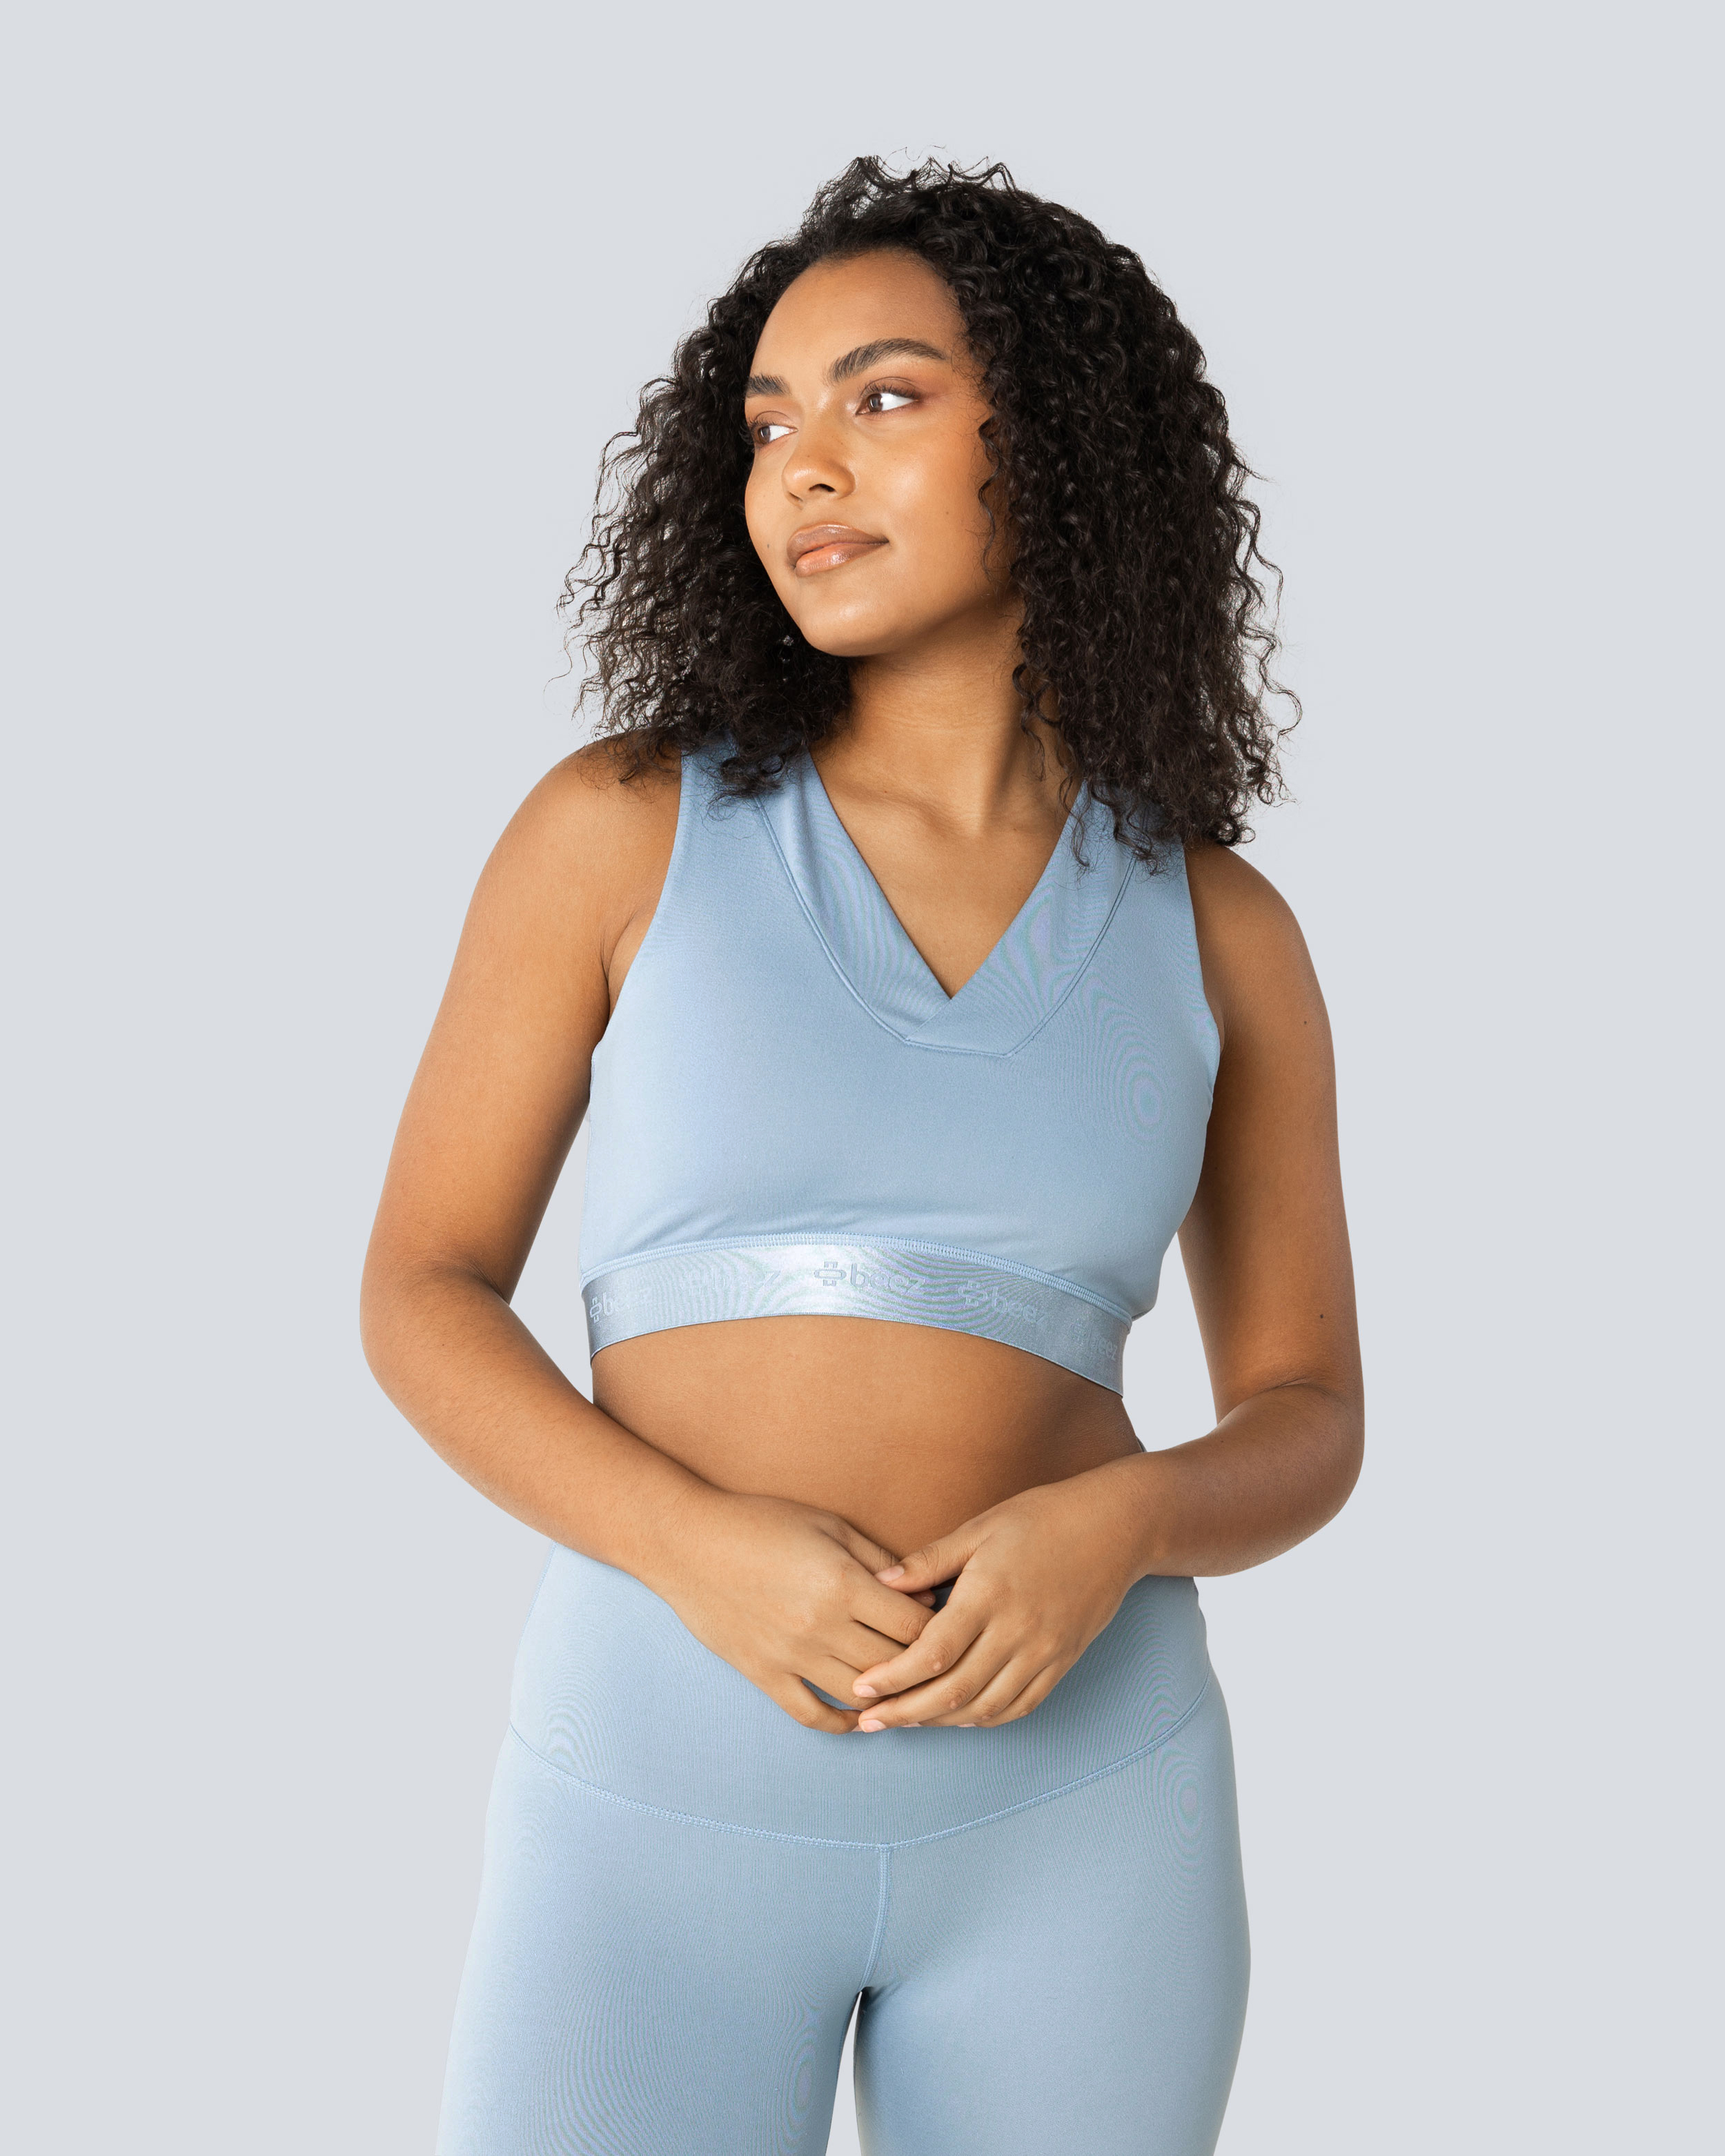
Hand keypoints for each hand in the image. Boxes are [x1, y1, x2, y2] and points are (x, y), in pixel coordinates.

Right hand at [650, 1490, 937, 1731]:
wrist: (688, 1543)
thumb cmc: (762, 1522)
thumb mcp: (830, 1525)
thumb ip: (880, 1560)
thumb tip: (923, 1595)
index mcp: (842, 1583)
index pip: (913, 1626)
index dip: (940, 1629)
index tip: (950, 1626)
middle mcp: (820, 1626)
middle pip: (894, 1663)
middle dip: (922, 1664)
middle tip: (938, 1661)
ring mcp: (790, 1656)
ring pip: (859, 1693)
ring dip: (888, 1695)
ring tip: (908, 1688)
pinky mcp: (763, 1674)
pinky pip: (811, 1714)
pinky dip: (842, 1721)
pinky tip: (860, 1714)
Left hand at [847, 1467, 1145, 1729]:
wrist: (1116, 1527)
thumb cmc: (1042, 1518)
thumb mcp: (980, 1528)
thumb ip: (930, 1561)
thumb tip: (880, 1584)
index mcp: (989, 1595)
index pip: (931, 1653)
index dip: (892, 1678)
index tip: (861, 1687)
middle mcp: (1017, 1631)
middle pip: (953, 1692)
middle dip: (905, 1712)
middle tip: (870, 1721)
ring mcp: (1044, 1652)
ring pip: (985, 1707)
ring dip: (940, 1722)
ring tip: (906, 1721)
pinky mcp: (1062, 1661)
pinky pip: (1020, 1705)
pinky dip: (985, 1718)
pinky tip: (959, 1717)